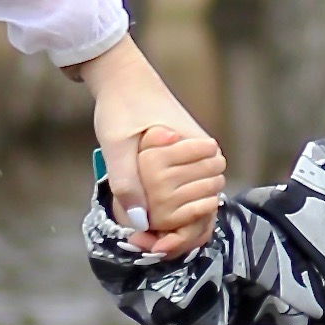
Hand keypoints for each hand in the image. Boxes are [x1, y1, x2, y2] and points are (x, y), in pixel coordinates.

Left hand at [79, 31, 224, 254]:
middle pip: (207, 205)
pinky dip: (177, 210)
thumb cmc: (121, 106)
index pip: (206, 201)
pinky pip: (191, 190)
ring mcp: (197, 155)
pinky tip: (156, 225)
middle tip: (150, 247)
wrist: (122, 77)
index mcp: (197, 148)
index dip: (184, 231)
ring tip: (152, 241)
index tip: (157, 244)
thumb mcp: (117, 145)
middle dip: (183, 233)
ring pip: (202, 201)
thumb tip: (140, 222)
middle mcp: (205, 153)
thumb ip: (127, 182)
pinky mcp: (185, 157)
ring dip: (181, 224)